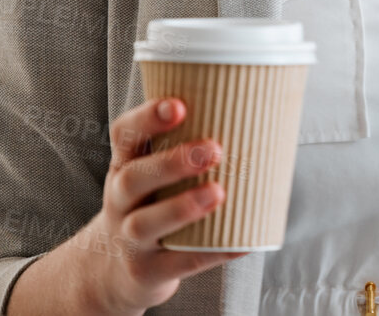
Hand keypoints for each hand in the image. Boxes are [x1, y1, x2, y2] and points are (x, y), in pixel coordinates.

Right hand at [7, 97, 246, 315]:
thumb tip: (262, 113)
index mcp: (125, 166)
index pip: (124, 135)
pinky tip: (242, 242)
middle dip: (172, 162)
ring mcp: (129, 239)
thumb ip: (189, 146)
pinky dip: (212, 253)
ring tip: (218, 192)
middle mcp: (120, 200)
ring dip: (182, 207)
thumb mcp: (153, 175)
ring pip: (146, 222)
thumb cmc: (151, 206)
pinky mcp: (147, 272)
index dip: (147, 118)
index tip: (179, 105)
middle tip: (213, 149)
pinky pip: (179, 262)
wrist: (116, 272)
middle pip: (134, 177)